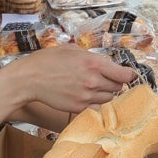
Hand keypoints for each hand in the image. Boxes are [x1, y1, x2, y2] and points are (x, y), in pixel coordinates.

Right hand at [17, 44, 136, 113]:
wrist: (29, 79)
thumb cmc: (48, 61)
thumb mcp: (72, 50)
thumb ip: (91, 56)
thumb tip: (105, 63)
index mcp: (94, 63)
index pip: (124, 74)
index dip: (127, 75)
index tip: (126, 75)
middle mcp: (93, 80)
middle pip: (118, 87)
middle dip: (114, 83)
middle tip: (104, 79)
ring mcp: (87, 96)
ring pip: (109, 99)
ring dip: (105, 94)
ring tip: (93, 88)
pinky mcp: (79, 107)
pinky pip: (97, 108)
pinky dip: (96, 104)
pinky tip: (88, 98)